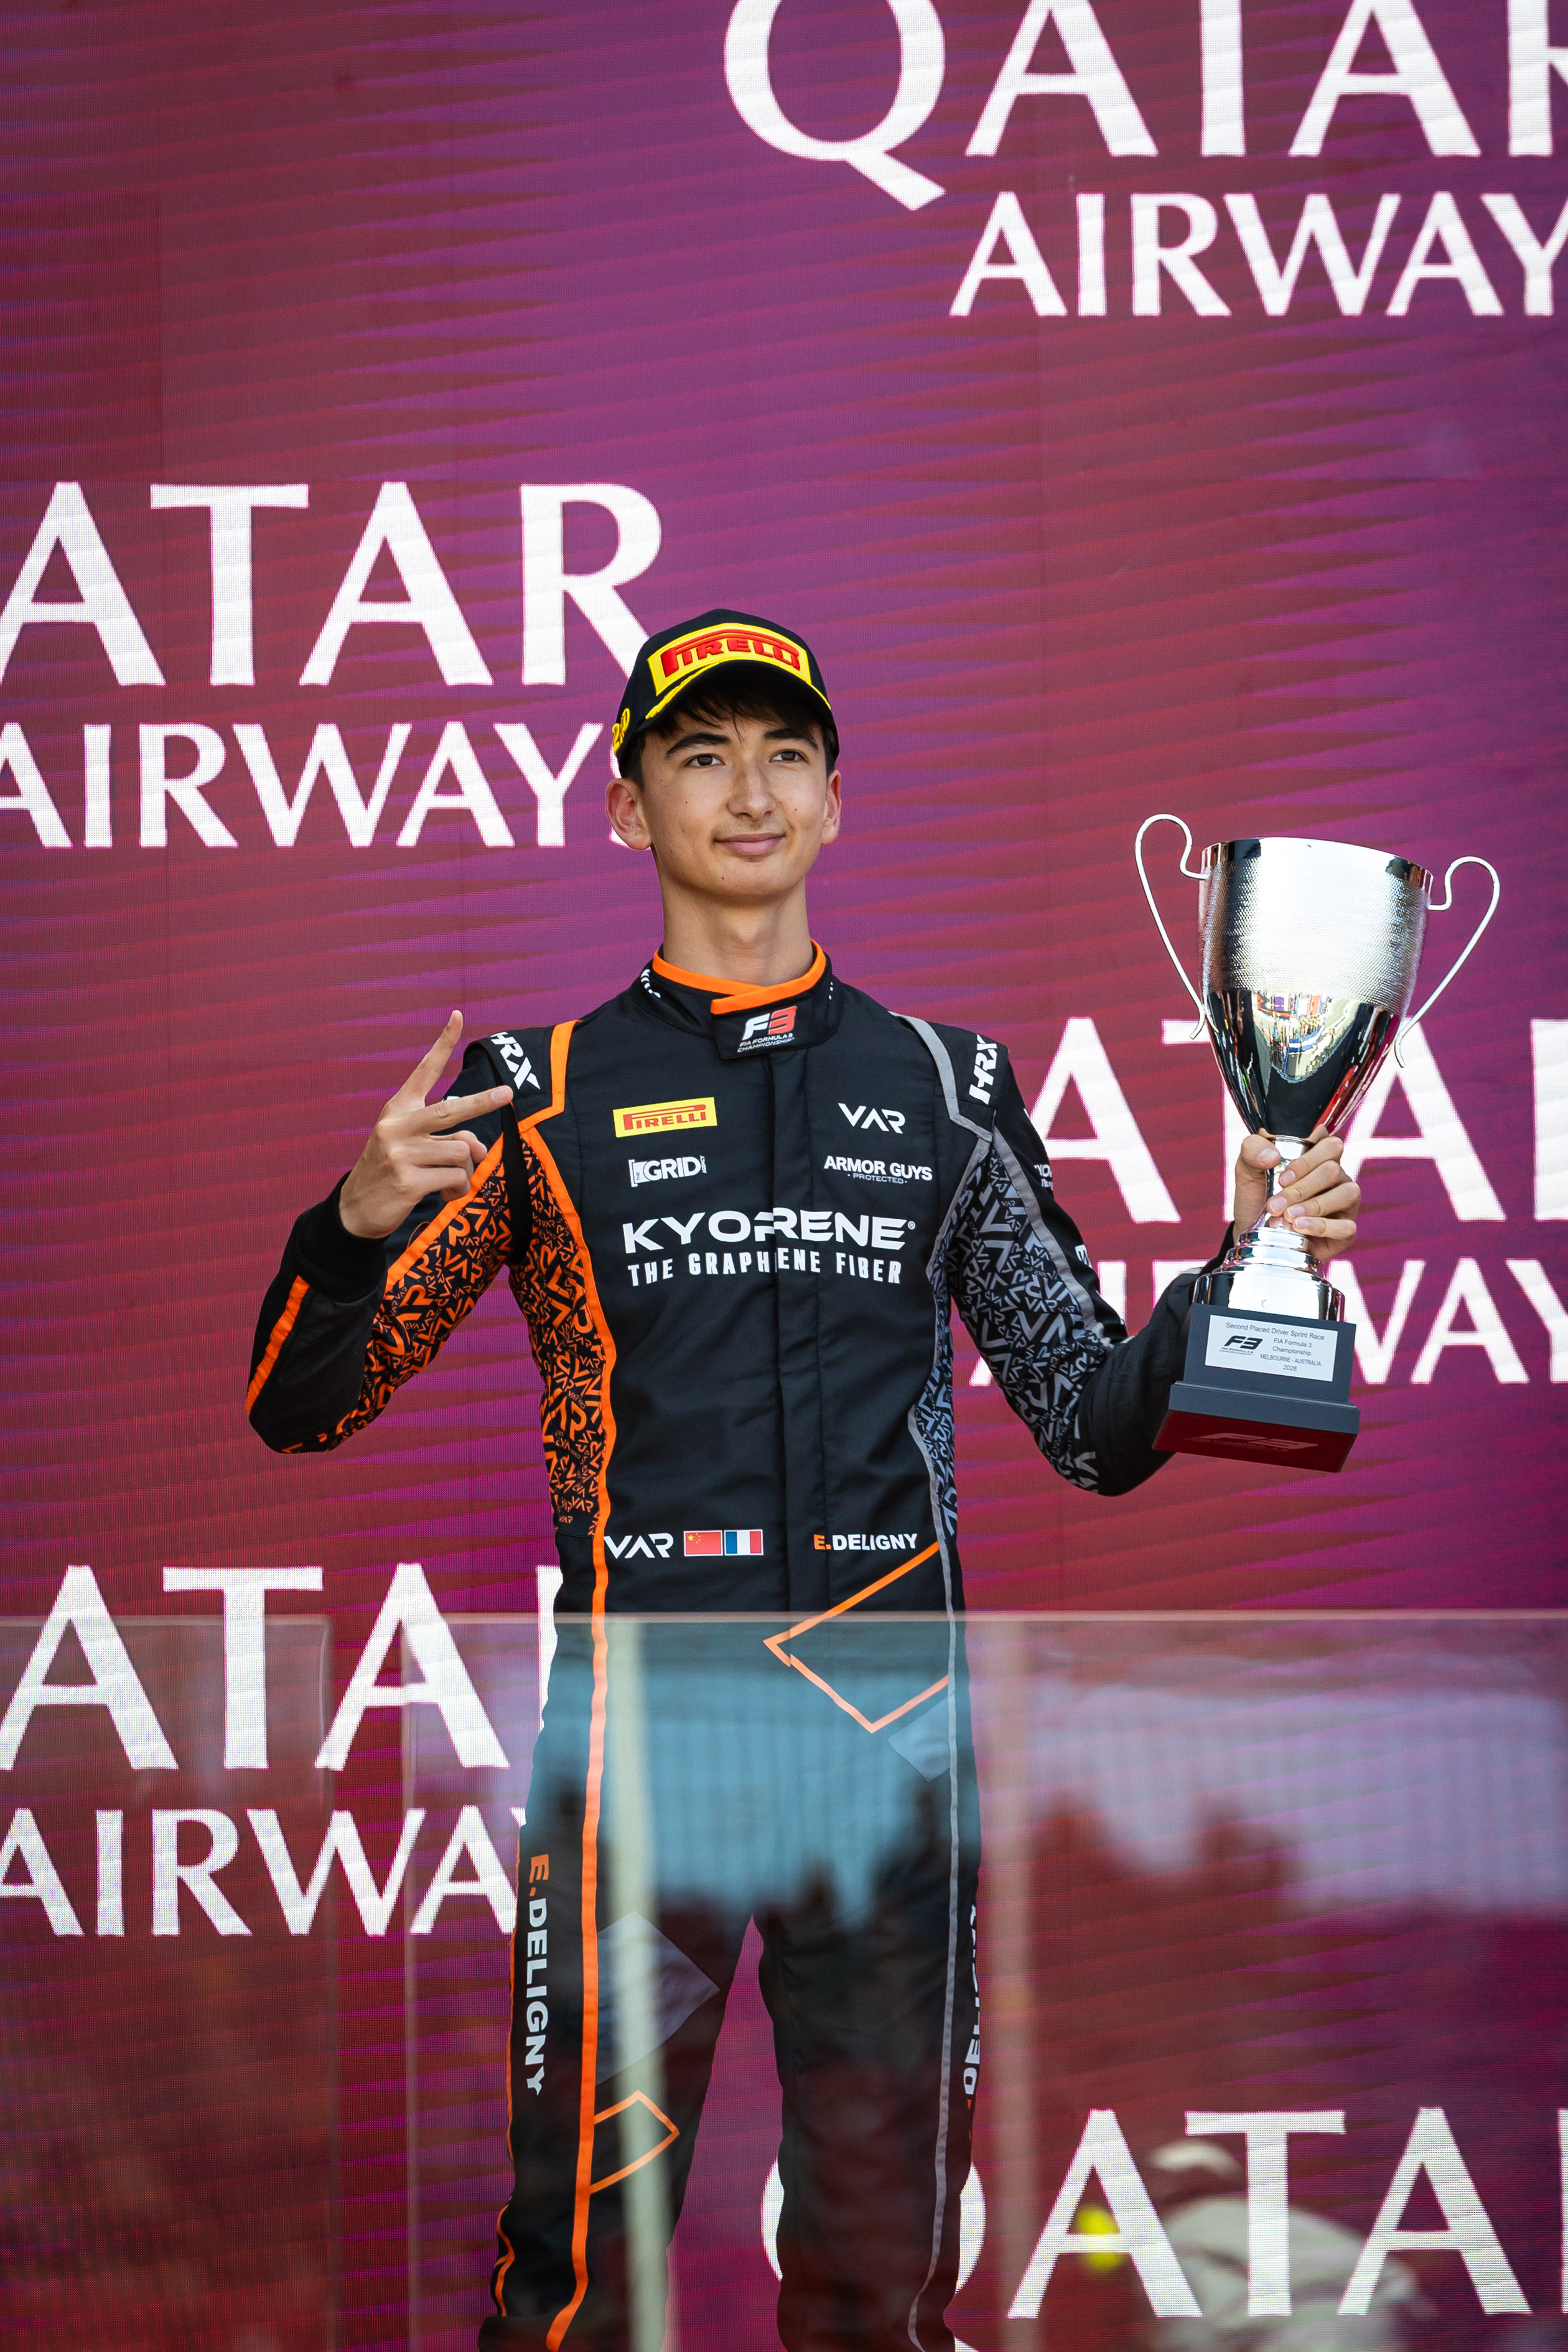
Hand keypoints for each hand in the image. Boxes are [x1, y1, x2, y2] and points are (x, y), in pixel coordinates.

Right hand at [338, 1012, 512, 1240]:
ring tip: (449, 1182)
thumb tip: (478, 1147)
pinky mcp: (407, 1181)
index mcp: (397, 1110)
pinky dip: (457, 1189)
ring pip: (459, 1153)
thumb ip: (445, 1139)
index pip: (423, 1072)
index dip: (442, 1044)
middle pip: (450, 1111)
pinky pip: (454, 1179)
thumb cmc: (390, 1171)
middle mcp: (396, 1127)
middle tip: (508, 1093)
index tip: (458, 1016)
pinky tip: (443, 1195)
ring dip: (464, 1171)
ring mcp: (400, 1154)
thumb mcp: (410, 1147)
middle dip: (483, 1102)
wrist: (355, 1209)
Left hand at [1229, 1130, 1360, 1264]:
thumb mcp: (1247, 1170)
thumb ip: (1253, 1151)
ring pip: (1348, 1193)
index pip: (1330, 1144)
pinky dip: (1321, 1226)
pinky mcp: (1344, 1230)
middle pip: (1334, 1170)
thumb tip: (1272, 1155)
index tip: (1283, 1178)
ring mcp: (1344, 1203)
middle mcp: (1336, 1178)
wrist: (1254, 1233)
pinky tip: (1300, 1227)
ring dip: (1315, 1205)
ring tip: (1288, 1216)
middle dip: (1302, 1188)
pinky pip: (1347, 1226)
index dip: (1307, 1160)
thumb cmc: (1257, 1198)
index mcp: (1317, 1158)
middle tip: (1276, 1204)